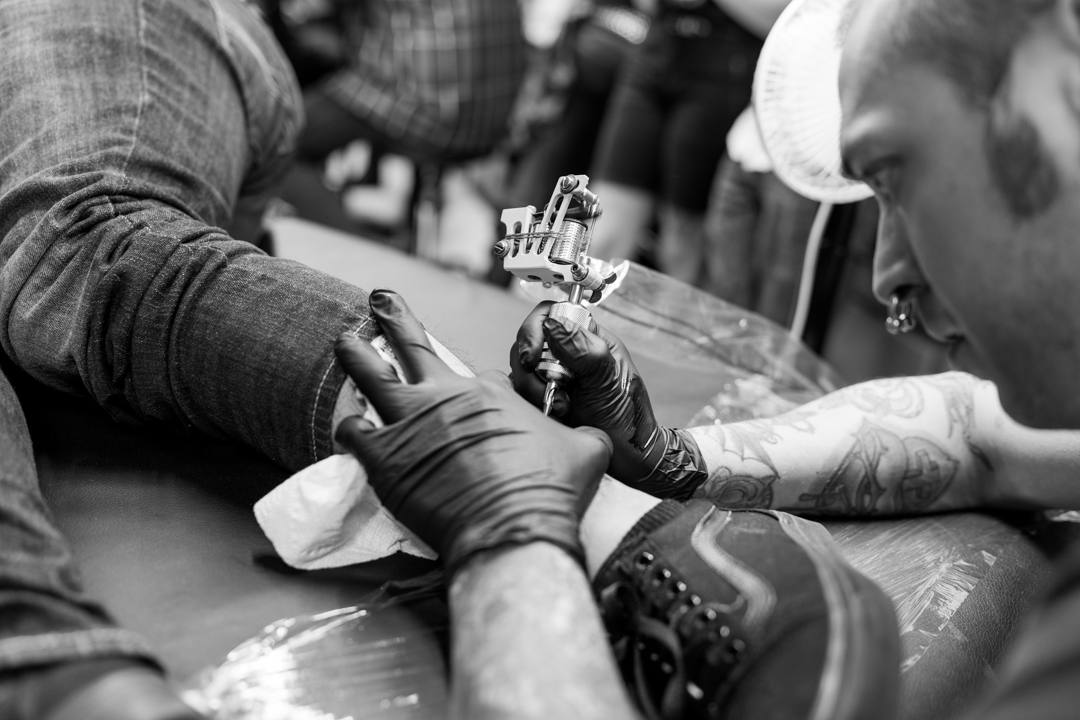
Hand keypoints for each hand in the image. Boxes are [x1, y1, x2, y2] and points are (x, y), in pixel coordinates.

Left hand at [334, 290, 612, 575]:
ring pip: (368, 374)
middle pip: (410, 344)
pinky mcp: (383, 458)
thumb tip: (595, 436)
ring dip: (354, 355)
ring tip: (345, 341)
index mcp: (489, 392)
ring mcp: (408, 424)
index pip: (477, 374)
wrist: (513, 530)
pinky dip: (350, 426)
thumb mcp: (586, 450)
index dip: (477, 384)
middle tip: (379, 300)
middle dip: (391, 317)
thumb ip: (582, 434)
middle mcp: (443, 397)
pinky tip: (349, 425)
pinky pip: (353, 431)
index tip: (478, 395)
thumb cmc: (550, 489)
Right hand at [510, 301, 707, 498]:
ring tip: (562, 408)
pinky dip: (530, 405)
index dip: (535, 329)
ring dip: (534, 391)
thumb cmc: (627, 417)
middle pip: (528, 343)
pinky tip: (552, 415)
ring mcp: (551, 377)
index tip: (533, 356)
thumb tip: (553, 324)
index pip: (550, 314)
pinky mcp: (541, 399)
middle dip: (532, 368)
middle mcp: (566, 354)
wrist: (627, 458)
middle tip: (549, 389)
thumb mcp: (609, 381)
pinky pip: (519, 394)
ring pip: (520, 370)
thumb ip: (584, 350)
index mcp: (587, 339)